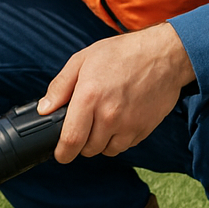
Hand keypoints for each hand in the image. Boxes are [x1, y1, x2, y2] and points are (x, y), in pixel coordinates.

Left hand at [37, 23, 195, 162]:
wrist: (164, 54)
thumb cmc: (122, 53)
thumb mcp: (83, 60)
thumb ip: (60, 86)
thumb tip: (44, 109)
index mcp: (89, 97)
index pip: (71, 140)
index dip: (63, 153)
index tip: (61, 154)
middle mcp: (109, 115)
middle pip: (88, 149)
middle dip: (81, 144)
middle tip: (83, 127)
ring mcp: (129, 125)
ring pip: (106, 150)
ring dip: (100, 142)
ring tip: (102, 122)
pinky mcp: (144, 129)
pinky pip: (125, 146)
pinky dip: (118, 139)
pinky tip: (120, 120)